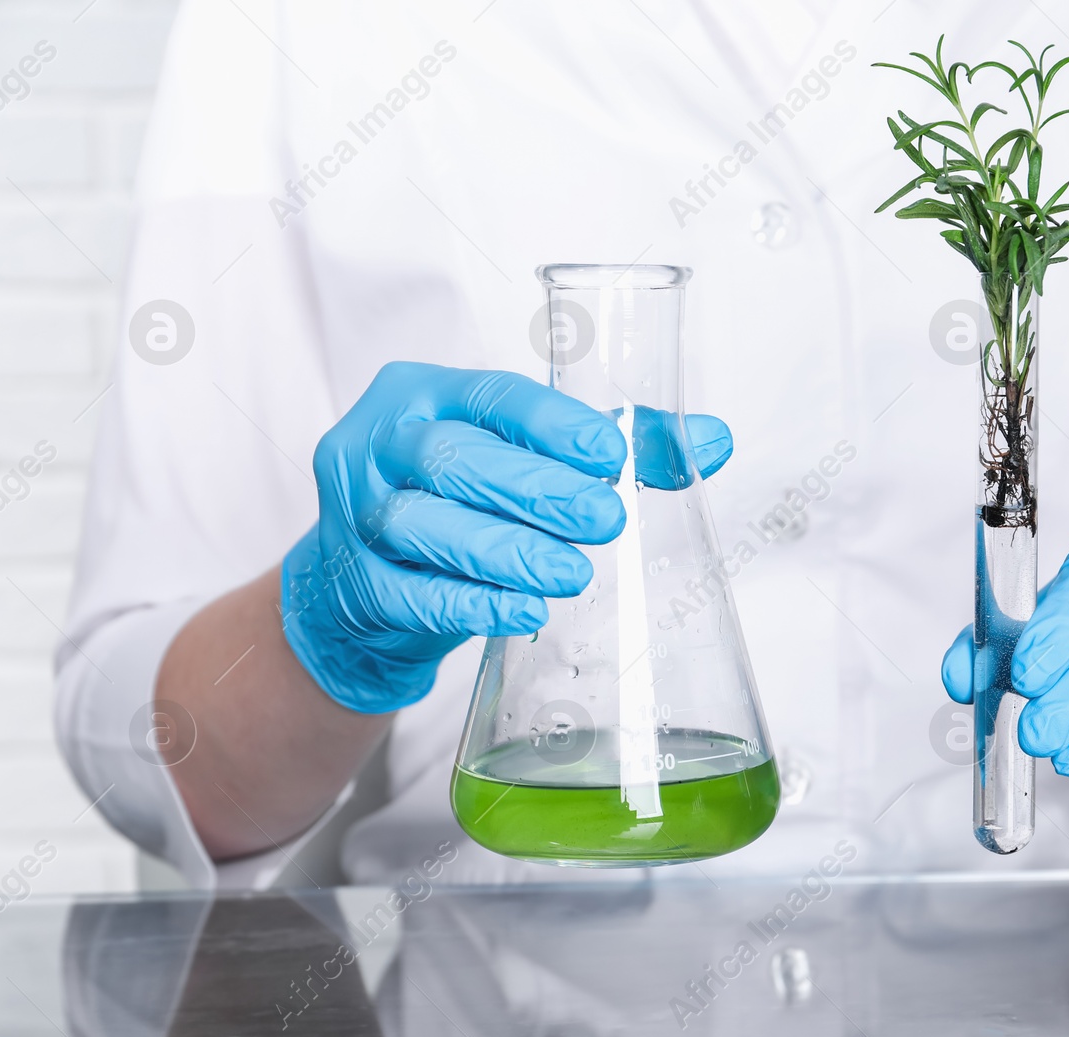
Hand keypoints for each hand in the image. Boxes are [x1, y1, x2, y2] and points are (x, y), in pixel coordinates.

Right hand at [282, 362, 730, 712]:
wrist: (367, 585)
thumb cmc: (460, 503)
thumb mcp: (524, 460)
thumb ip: (616, 448)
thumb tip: (711, 440)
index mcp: (425, 394)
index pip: (490, 396)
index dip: (551, 424)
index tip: (609, 454)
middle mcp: (380, 444)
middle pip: (453, 458)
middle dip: (536, 491)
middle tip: (606, 521)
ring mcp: (356, 515)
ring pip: (422, 524)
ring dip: (505, 550)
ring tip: (571, 573)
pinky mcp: (356, 582)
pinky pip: (411, 593)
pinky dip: (471, 603)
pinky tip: (523, 610)